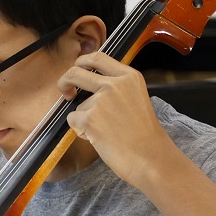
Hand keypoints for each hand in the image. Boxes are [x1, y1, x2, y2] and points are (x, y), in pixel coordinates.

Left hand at [59, 53, 175, 185]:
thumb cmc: (144, 134)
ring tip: (105, 132)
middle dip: (65, 80)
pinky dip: (81, 131)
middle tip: (66, 92)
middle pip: (76, 71)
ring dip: (84, 118)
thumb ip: (116, 87)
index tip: (77, 69)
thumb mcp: (136, 97)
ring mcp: (101, 100)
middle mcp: (114, 84)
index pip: (98, 57)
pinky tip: (100, 139)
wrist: (150, 158)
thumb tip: (88, 82)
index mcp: (129, 76)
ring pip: (77, 104)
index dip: (82, 62)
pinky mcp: (90, 118)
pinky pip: (74, 121)